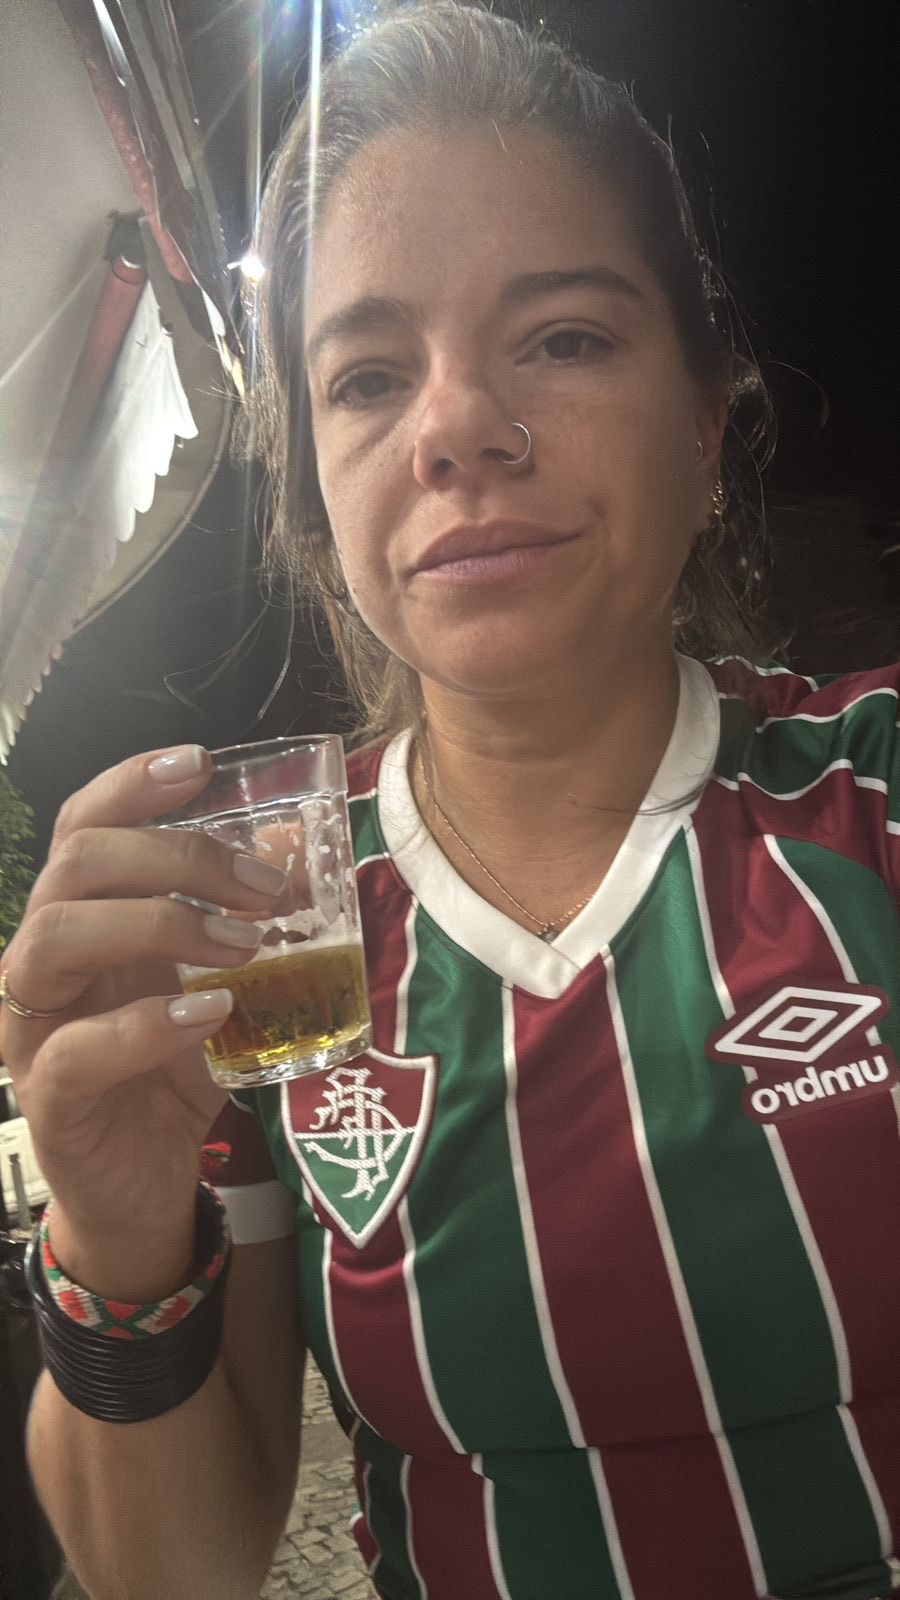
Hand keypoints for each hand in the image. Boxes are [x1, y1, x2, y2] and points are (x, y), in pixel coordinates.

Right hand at [0, 745, 286, 1295]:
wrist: (143, 1190)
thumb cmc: (173, 1075)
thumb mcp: (218, 986)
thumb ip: (244, 923)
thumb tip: (298, 847)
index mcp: (85, 921)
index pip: (84, 827)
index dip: (131, 786)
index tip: (200, 764)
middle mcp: (46, 962)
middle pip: (76, 866)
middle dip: (175, 857)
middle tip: (263, 885)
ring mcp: (35, 1028)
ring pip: (53, 937)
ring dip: (157, 923)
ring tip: (242, 943)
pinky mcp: (48, 1098)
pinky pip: (73, 1049)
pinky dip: (143, 1026)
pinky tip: (208, 1015)